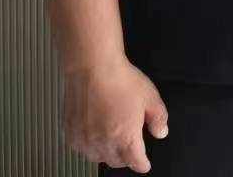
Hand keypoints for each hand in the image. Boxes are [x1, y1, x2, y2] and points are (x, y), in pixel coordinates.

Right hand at [63, 57, 168, 172]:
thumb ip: (158, 118)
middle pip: (116, 162)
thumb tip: (161, 133)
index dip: (142, 164)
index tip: (144, 164)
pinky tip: (94, 137)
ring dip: (107, 155)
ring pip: (97, 158)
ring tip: (113, 144)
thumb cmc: (122, 81)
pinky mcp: (71, 132)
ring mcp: (85, 139)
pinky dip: (90, 147)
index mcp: (125, 137)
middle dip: (126, 158)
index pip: (135, 162)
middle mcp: (104, 143)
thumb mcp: (150, 97)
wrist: (92, 69)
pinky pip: (81, 149)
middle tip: (130, 150)